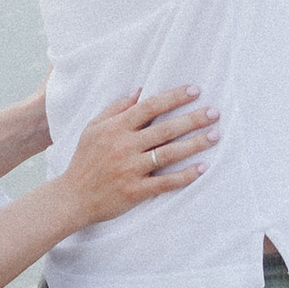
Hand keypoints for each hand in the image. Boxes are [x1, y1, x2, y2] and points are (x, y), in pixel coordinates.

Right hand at [60, 86, 217, 226]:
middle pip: (165, 128)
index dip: (174, 97)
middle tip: (215, 112)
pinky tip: (202, 168)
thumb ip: (115, 109)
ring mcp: (130, 169)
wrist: (73, 197)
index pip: (150, 107)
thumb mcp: (92, 128)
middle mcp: (124, 146)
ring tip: (215, 135)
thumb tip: (140, 90)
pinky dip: (185, 176)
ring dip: (194, 144)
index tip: (195, 90)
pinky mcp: (135, 190)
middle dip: (192, 119)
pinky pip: (165, 182)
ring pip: (169, 153)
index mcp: (115, 128)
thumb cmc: (84, 160)